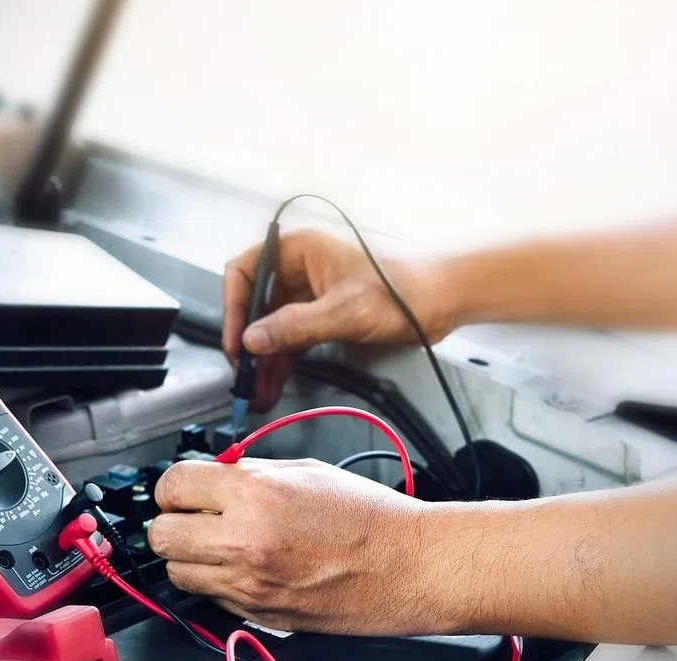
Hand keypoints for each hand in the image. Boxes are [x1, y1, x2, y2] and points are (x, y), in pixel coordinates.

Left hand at [148, 457, 464, 635]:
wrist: (410, 566)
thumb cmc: (369, 516)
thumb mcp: (303, 471)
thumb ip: (248, 473)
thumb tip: (209, 475)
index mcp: (253, 494)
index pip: (171, 486)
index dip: (173, 488)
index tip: (183, 491)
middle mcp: (242, 541)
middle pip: (160, 536)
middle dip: (171, 524)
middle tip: (192, 519)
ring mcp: (248, 584)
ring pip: (177, 574)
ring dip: (190, 558)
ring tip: (219, 546)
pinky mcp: (258, 615)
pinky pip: (211, 598)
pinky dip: (218, 584)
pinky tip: (247, 569)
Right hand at [222, 229, 455, 410]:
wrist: (443, 301)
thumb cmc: (400, 292)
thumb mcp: (343, 312)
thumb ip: (293, 326)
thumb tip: (250, 341)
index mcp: (298, 250)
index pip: (245, 272)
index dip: (233, 307)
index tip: (236, 342)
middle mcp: (298, 268)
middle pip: (255, 304)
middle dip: (248, 342)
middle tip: (243, 376)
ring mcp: (309, 293)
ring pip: (272, 326)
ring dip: (263, 359)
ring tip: (256, 393)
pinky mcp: (323, 316)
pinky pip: (291, 339)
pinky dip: (282, 362)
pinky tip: (273, 387)